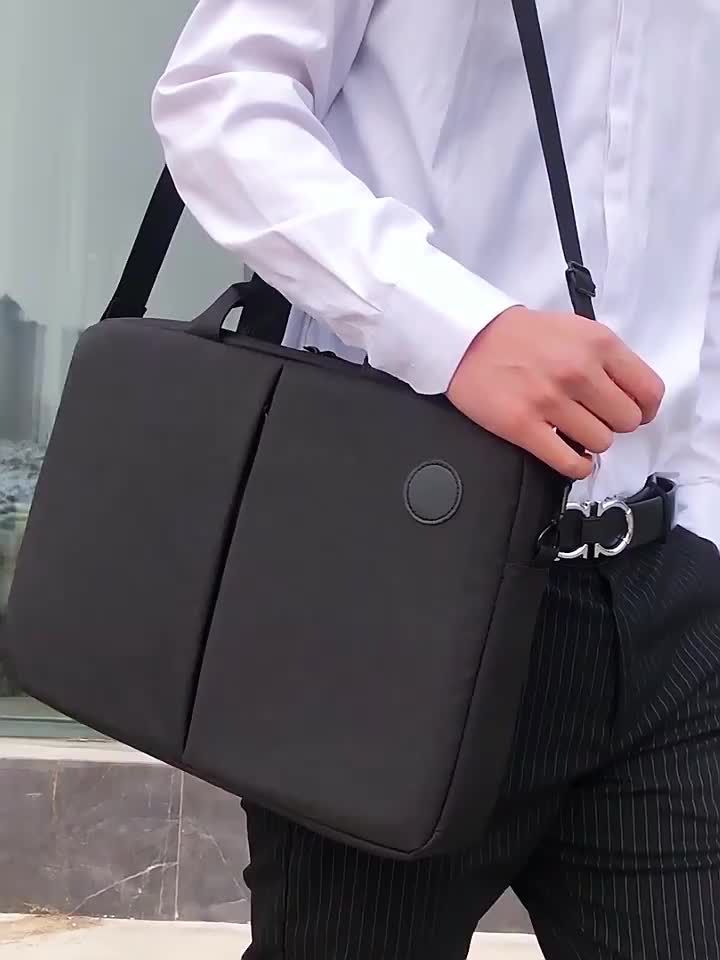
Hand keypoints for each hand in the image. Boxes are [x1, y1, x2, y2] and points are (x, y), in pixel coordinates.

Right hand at [447, 306, 664, 479]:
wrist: (469, 339)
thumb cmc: (520, 335)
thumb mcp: (575, 329)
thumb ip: (607, 358)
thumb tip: (632, 395)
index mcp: (597, 344)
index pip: (649, 391)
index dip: (645, 408)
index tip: (634, 411)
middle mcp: (578, 371)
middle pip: (627, 421)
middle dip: (613, 422)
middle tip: (594, 417)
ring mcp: (550, 400)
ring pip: (602, 443)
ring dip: (591, 442)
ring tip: (573, 430)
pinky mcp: (523, 426)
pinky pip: (570, 462)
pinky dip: (576, 465)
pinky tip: (570, 456)